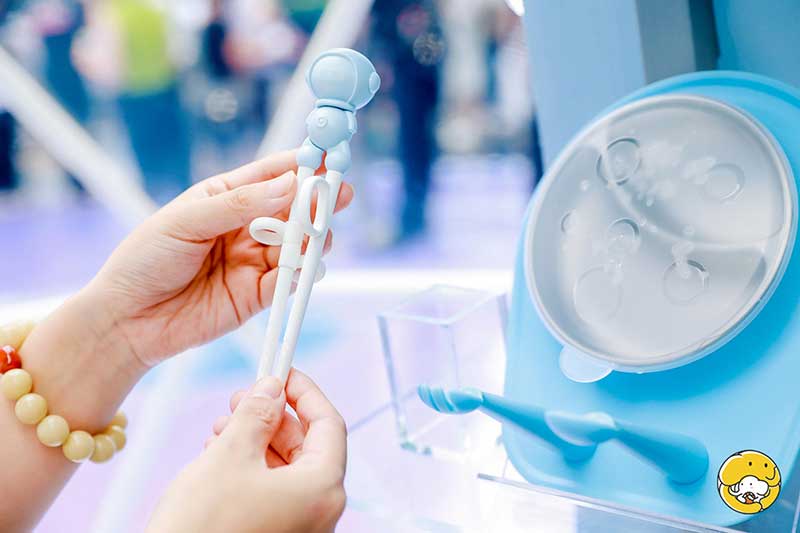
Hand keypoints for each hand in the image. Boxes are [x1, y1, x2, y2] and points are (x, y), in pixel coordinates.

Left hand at [87, 151, 352, 367]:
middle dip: (316, 203)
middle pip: (293, 210)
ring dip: (313, 239)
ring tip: (318, 236)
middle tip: (337, 196)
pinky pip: (290, 281)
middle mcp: (245, 227)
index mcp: (226, 198)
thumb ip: (240, 204)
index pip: (272, 175)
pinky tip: (307, 266)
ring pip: (298, 245)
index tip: (326, 158)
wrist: (127, 320)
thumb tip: (289, 185)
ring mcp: (254, 261)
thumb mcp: (186, 221)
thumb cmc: (145, 260)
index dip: (301, 166)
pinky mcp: (258, 295)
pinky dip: (303, 274)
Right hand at [147, 369, 346, 532]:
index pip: (329, 423)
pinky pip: (275, 492)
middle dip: (273, 417)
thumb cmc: (203, 526)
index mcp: (323, 488)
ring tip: (220, 428)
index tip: (283, 371)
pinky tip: (220, 455)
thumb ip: (257, 414)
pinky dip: (252, 468)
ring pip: (288, 469)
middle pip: (308, 446)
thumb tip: (272, 388)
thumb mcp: (230, 455)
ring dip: (257, 441)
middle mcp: (322, 511)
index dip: (305, 392)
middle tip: (241, 399)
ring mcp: (302, 527)